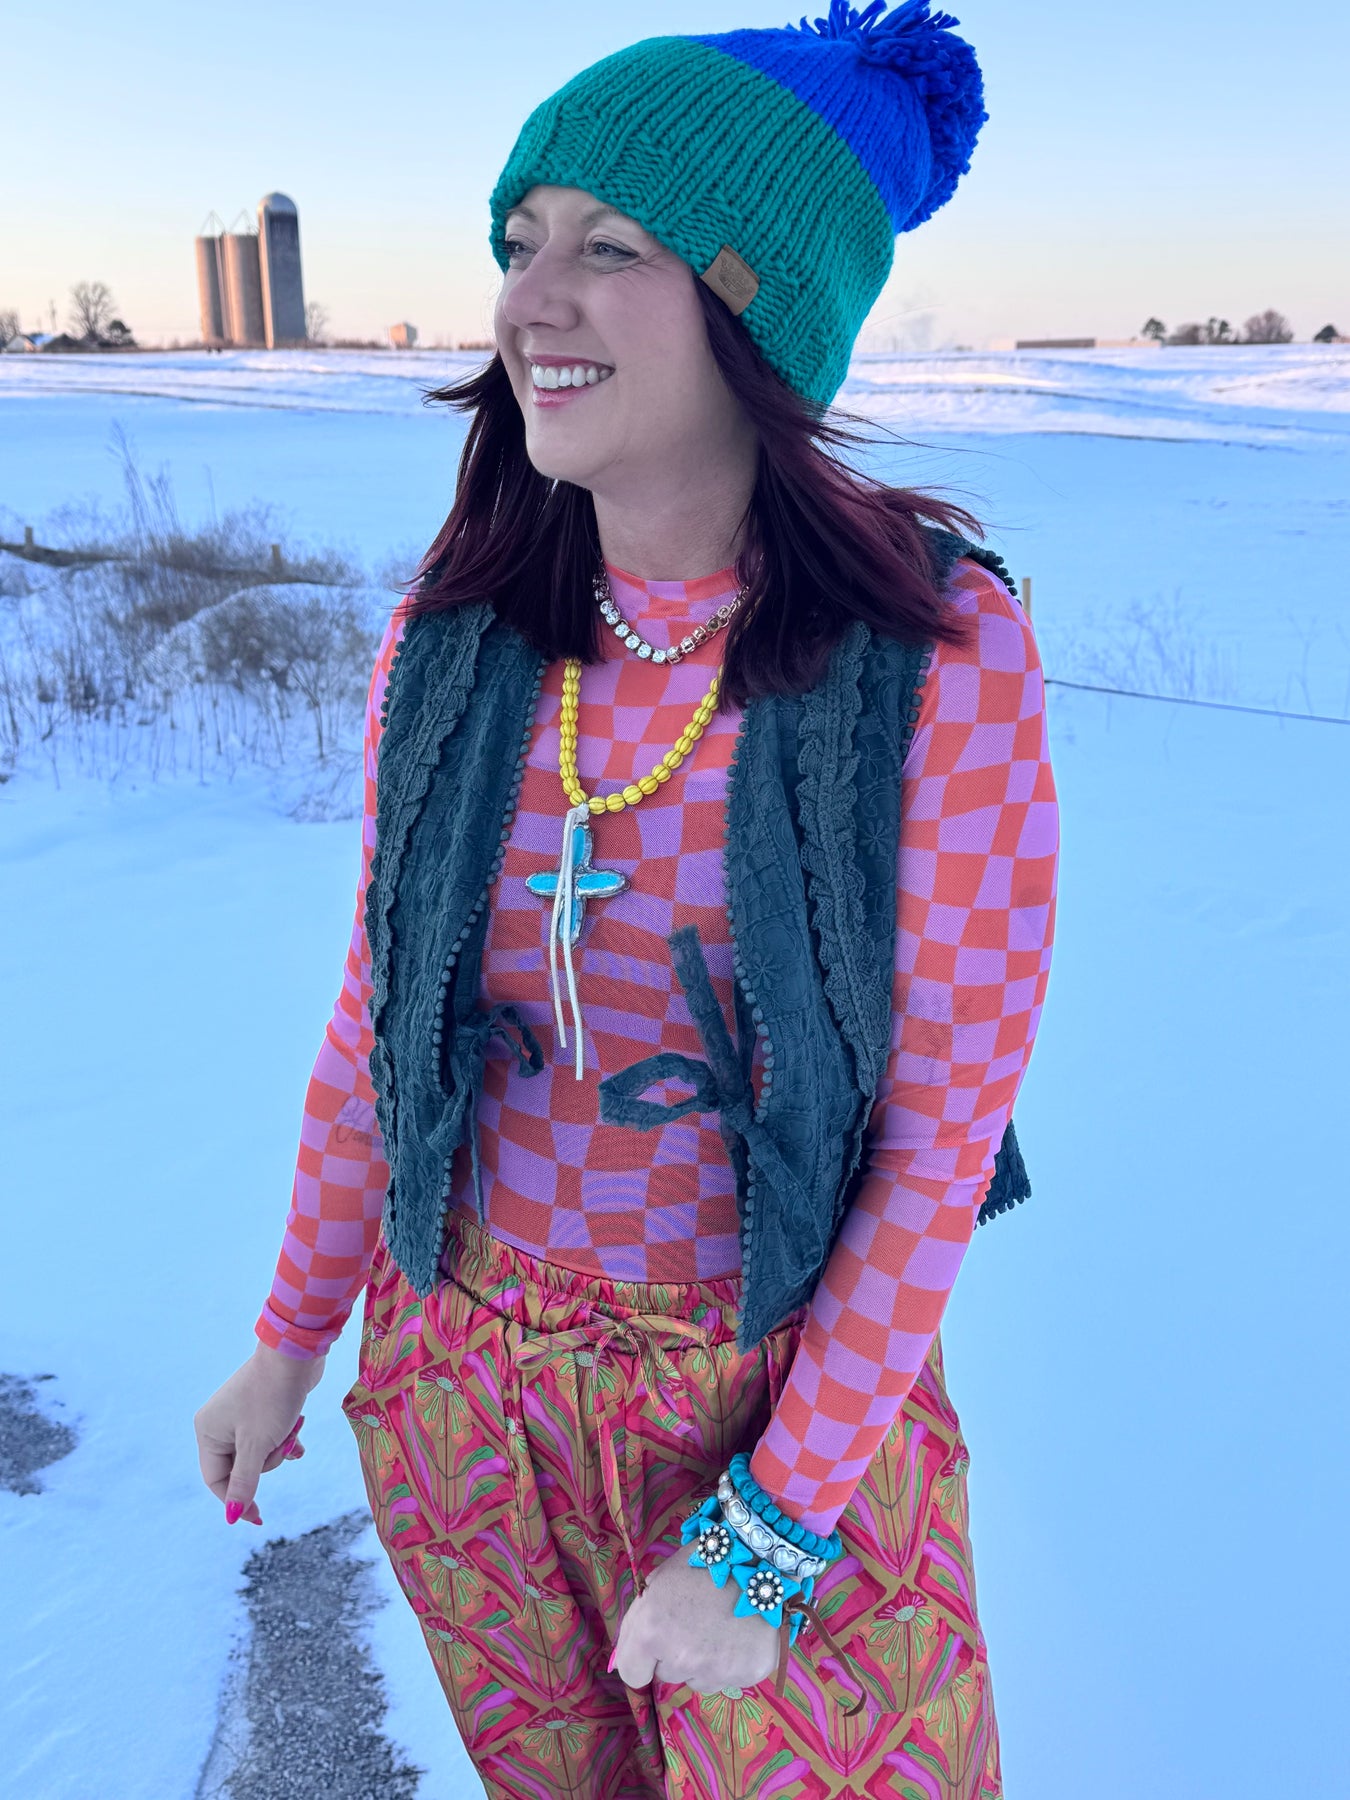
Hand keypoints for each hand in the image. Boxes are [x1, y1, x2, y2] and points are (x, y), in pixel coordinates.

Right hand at [194, 1342, 326, 1526]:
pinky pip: (269, 1436)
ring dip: (278, 1448)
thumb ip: (244, 1483)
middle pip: (240, 1467)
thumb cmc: (272, 1399)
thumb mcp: (257, 1447)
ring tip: (292, 1430)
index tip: (259, 1518)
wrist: (295, 1354)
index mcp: (208, 1432)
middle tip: (282, 1444)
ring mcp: (239, 1414)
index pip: (216, 1480)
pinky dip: (283, 1439)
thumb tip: (233, 1517)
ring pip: (258, 1452)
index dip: (236, 1501)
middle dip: (267, 1462)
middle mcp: (218, 1423)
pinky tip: (298, 1438)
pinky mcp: (261, 1407)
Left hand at [612, 1542, 778, 1695]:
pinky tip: (741, 1633)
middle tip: (695, 1622)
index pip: (632, 1672)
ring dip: (704, 1661)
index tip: (655, 1645)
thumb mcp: (660, 1580)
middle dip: (676, 1654)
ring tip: (721, 1625)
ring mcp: (716, 1671)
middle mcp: (680, 1659)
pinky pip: (729, 1679)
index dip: (642, 1657)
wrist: (759, 1554)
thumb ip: (639, 1621)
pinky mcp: (748, 1675)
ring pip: (699, 1680)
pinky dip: (733, 1662)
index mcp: (652, 1632)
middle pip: (667, 1674)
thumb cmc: (704, 1561)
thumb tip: (630, 1655)